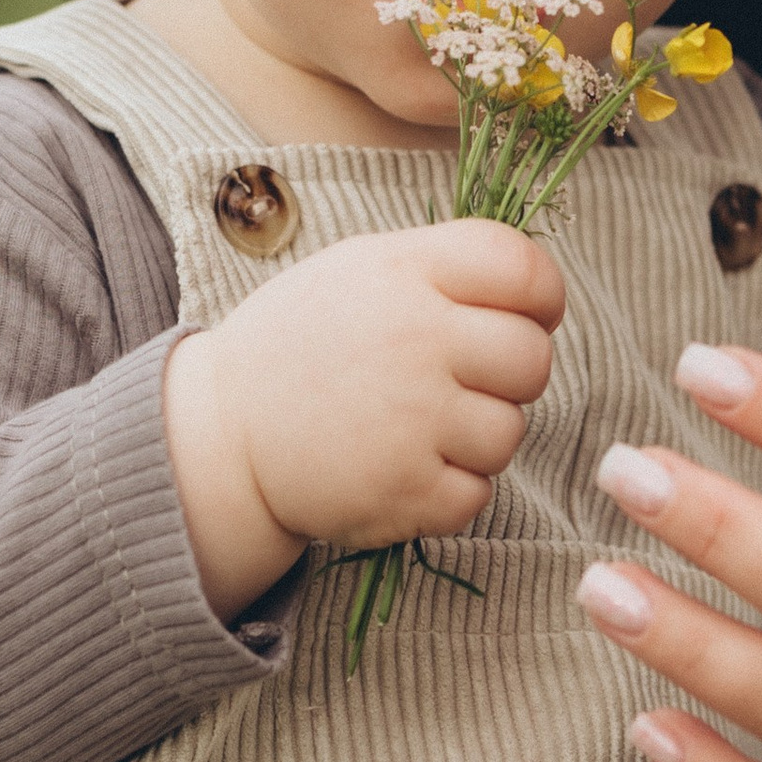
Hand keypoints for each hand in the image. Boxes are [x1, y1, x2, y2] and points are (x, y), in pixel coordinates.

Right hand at [163, 220, 565, 618]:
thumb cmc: (301, 345)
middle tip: (464, 378)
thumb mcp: (359, 270)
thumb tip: (536, 291)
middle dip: (512, 373)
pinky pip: (477, 493)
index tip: (527, 315)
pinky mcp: (405, 491)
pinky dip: (449, 489)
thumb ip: (444, 268)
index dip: (541, 296)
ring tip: (419, 424)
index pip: (523, 269)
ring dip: (478, 435)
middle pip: (532, 357)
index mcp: (404, 273)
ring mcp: (413, 420)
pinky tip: (403, 465)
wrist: (220, 434)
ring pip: (510, 432)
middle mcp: (415, 340)